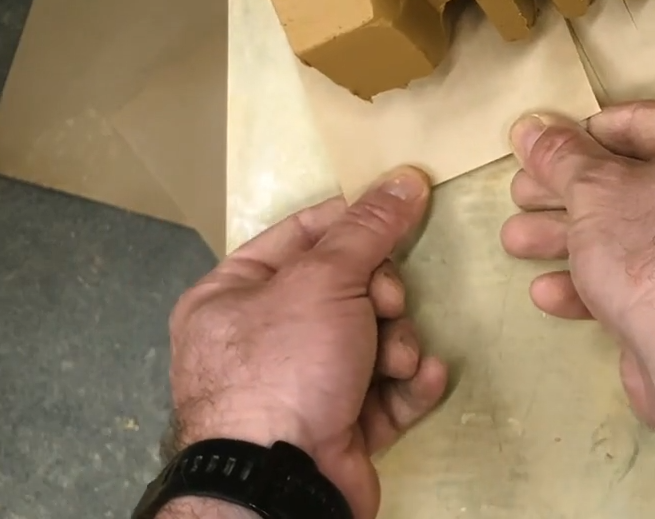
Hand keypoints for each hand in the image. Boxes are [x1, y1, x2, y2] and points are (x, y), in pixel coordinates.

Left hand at [167, 168, 448, 518]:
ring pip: (375, 338)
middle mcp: (264, 338)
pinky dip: (407, 383)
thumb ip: (368, 228)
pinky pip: (386, 389)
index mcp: (234, 295)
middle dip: (383, 298)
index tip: (404, 211)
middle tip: (387, 306)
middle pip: (349, 287)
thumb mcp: (324, 280)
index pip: (304, 234)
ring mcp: (303, 385)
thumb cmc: (284, 366)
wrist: (282, 480)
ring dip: (399, 344)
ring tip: (396, 361)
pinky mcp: (340, 426)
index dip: (356, 221)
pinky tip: (420, 379)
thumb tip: (405, 176)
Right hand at [500, 102, 654, 428]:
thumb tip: (531, 126)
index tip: (539, 147)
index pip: (645, 123)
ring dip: (571, 237)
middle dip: (570, 193)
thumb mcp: (596, 190)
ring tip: (515, 239)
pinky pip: (650, 276)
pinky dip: (600, 280)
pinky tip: (548, 291)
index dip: (583, 134)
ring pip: (637, 232)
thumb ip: (562, 155)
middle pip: (638, 180)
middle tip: (519, 195)